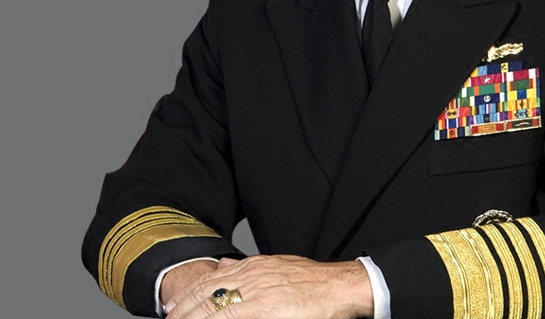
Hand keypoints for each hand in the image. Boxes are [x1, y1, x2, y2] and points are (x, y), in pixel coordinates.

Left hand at [164, 254, 373, 318]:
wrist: (339, 286)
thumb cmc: (311, 281)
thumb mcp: (276, 266)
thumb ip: (248, 268)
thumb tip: (223, 266)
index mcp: (254, 266)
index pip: (212, 280)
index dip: (188, 296)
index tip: (172, 309)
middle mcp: (253, 277)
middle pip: (209, 293)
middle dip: (184, 311)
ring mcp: (260, 295)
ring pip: (217, 308)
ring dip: (195, 318)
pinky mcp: (268, 310)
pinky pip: (235, 317)